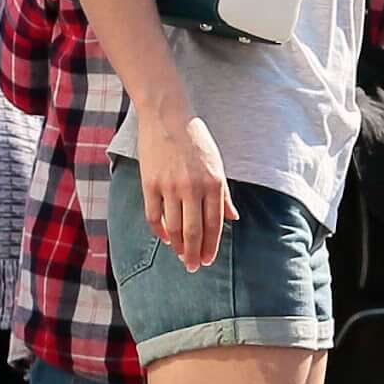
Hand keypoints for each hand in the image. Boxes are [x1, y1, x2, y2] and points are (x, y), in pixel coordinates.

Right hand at [136, 108, 231, 272]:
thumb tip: (233, 219)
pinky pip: (154, 215)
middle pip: (193, 231)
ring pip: (173, 228)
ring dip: (178, 246)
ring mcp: (169, 186)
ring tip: (180, 256)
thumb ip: (224, 194)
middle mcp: (192, 187)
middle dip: (194, 254)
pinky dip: (159, 231)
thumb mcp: (217, 164)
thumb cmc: (196, 140)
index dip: (211, 246)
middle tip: (194, 267)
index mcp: (213, 183)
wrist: (167, 116)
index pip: (214, 224)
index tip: (208, 260)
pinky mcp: (150, 183)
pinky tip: (165, 238)